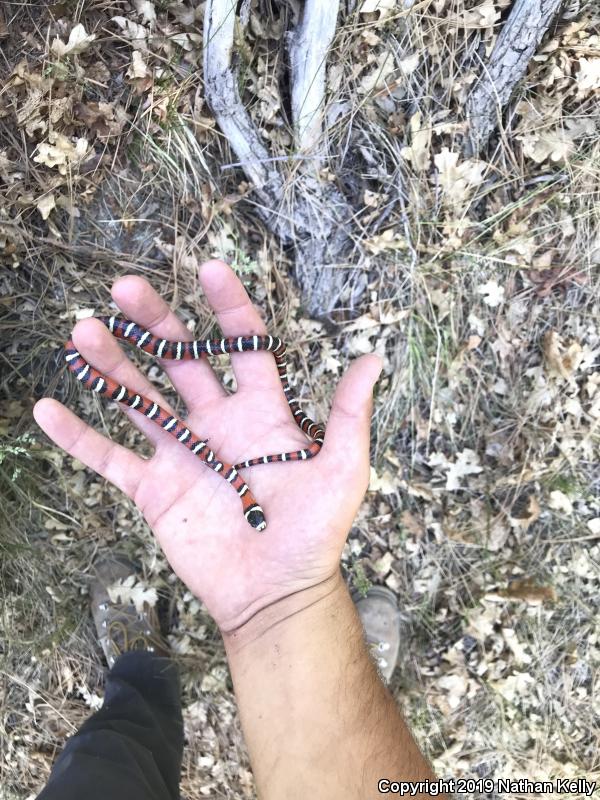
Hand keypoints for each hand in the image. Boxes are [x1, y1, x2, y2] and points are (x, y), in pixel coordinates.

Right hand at [34, 261, 381, 631]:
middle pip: (180, 361)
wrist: (277, 593)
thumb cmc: (316, 531)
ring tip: (82, 331)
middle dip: (155, 324)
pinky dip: (78, 436)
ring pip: (139, 399)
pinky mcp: (154, 490)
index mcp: (262, 410)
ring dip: (111, 366)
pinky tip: (48, 408)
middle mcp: (217, 423)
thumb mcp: (342, 468)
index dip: (229, 308)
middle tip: (125, 288)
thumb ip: (350, 413)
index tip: (210, 269)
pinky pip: (109, 457)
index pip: (244, 346)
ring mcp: (182, 454)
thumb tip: (374, 357)